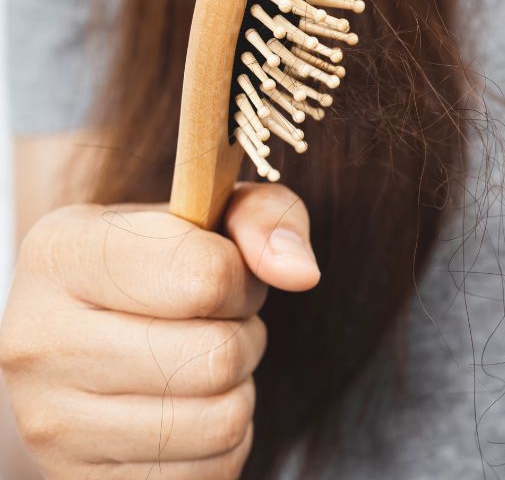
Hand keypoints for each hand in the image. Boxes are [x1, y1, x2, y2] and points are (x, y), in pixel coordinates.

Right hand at [0, 184, 318, 478]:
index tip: (220, 275)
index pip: (205, 277)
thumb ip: (266, 217)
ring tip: (197, 364)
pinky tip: (183, 409)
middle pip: (218, 355)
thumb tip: (300, 273)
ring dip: (236, 391)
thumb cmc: (160, 271)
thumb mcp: (210, 218)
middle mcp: (37, 339)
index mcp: (60, 253)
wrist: (85, 345)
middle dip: (243, 337)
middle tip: (212, 324)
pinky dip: (220, 443)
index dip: (240, 279)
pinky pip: (210, 470)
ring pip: (222, 419)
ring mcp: (51, 421)